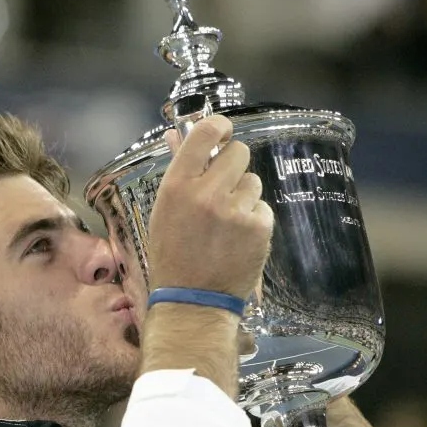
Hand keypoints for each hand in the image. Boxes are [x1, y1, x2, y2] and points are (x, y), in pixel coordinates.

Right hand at [147, 115, 272, 301]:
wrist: (192, 300)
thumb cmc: (172, 255)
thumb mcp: (164, 209)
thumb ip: (178, 169)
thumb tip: (176, 134)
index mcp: (177, 186)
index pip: (205, 133)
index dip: (219, 127)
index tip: (221, 134)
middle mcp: (207, 194)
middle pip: (239, 152)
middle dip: (233, 166)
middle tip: (224, 187)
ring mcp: (235, 211)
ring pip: (253, 181)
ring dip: (243, 196)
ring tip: (226, 222)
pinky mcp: (258, 227)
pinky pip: (262, 207)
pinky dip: (253, 220)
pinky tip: (237, 238)